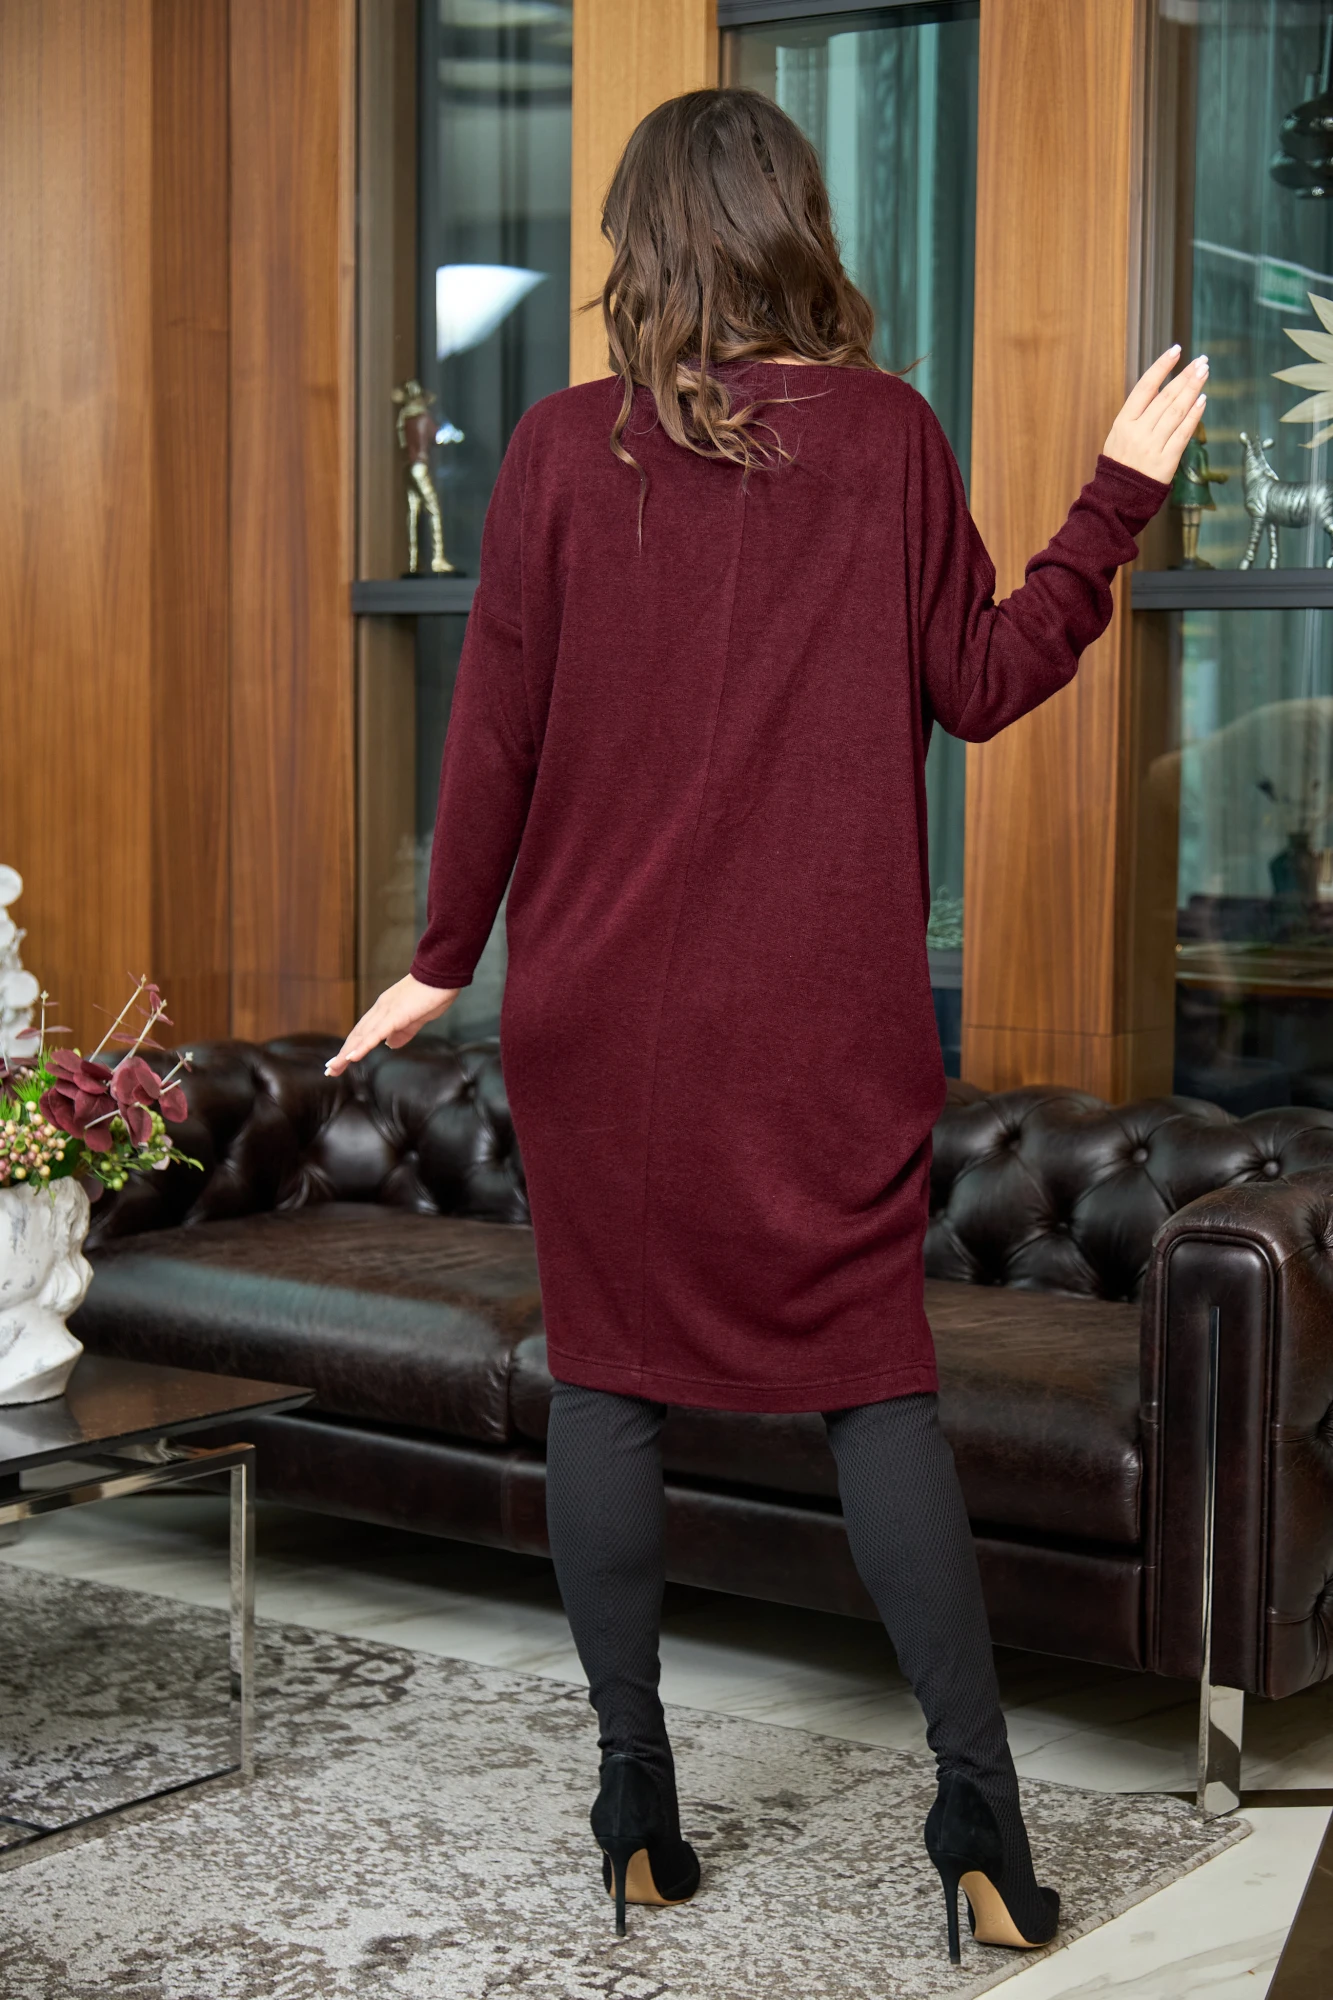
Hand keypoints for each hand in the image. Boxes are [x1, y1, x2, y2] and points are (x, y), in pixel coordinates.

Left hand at [324, 974, 458, 1076]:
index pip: (364, 1032)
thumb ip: (404, 1031)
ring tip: (334, 1068)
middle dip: (343, 1054)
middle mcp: (380, 1009)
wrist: (442, 973)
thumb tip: (390, 1045)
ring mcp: (386, 1011)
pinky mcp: (395, 1015)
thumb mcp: (418, 1018)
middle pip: (357, 1035)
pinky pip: (376, 1033)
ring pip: (362, 1036)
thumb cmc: (434, 992)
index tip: (342, 1061)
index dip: (352, 1046)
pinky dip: (362, 1046)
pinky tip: (351, 1057)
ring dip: (346, 1053)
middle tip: (330, 1070)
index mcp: (386, 1010)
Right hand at [1102, 345, 1207, 482]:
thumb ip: (1138, 413)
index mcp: (1123, 422)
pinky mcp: (1167, 460)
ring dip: (1193, 389)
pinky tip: (1202, 400)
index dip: (1161, 367)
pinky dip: (1194, 415)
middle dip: (1185, 376)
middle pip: (1166, 397)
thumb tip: (1163, 388)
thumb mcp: (1119, 434)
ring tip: (1204, 373)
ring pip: (1177, 411)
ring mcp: (1153, 445)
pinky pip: (1184, 433)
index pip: (1145, 387)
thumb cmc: (1120, 463)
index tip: (1176, 351)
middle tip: (1200, 361)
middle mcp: (1138, 431)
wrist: (1118, 497)